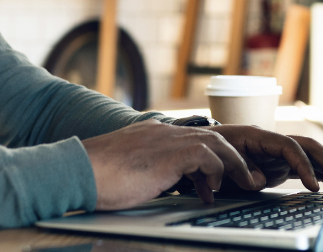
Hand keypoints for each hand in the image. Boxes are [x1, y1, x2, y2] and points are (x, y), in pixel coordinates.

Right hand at [81, 120, 265, 209]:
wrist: (77, 170)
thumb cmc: (95, 177)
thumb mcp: (127, 172)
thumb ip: (146, 172)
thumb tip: (158, 186)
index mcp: (152, 135)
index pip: (192, 139)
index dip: (211, 157)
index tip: (216, 180)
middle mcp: (162, 132)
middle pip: (212, 135)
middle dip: (232, 157)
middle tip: (244, 178)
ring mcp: (165, 140)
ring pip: (215, 142)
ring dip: (233, 164)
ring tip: (242, 184)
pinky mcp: (168, 153)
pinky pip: (206, 155)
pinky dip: (216, 172)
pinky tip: (210, 190)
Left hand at [208, 125, 322, 191]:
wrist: (202, 149)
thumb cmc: (210, 152)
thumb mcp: (221, 160)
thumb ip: (242, 169)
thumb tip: (260, 180)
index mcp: (259, 136)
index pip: (290, 147)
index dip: (304, 165)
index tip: (313, 186)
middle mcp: (272, 142)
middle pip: (308, 146)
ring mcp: (276, 154)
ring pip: (309, 156)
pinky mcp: (277, 165)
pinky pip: (302, 168)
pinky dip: (318, 174)